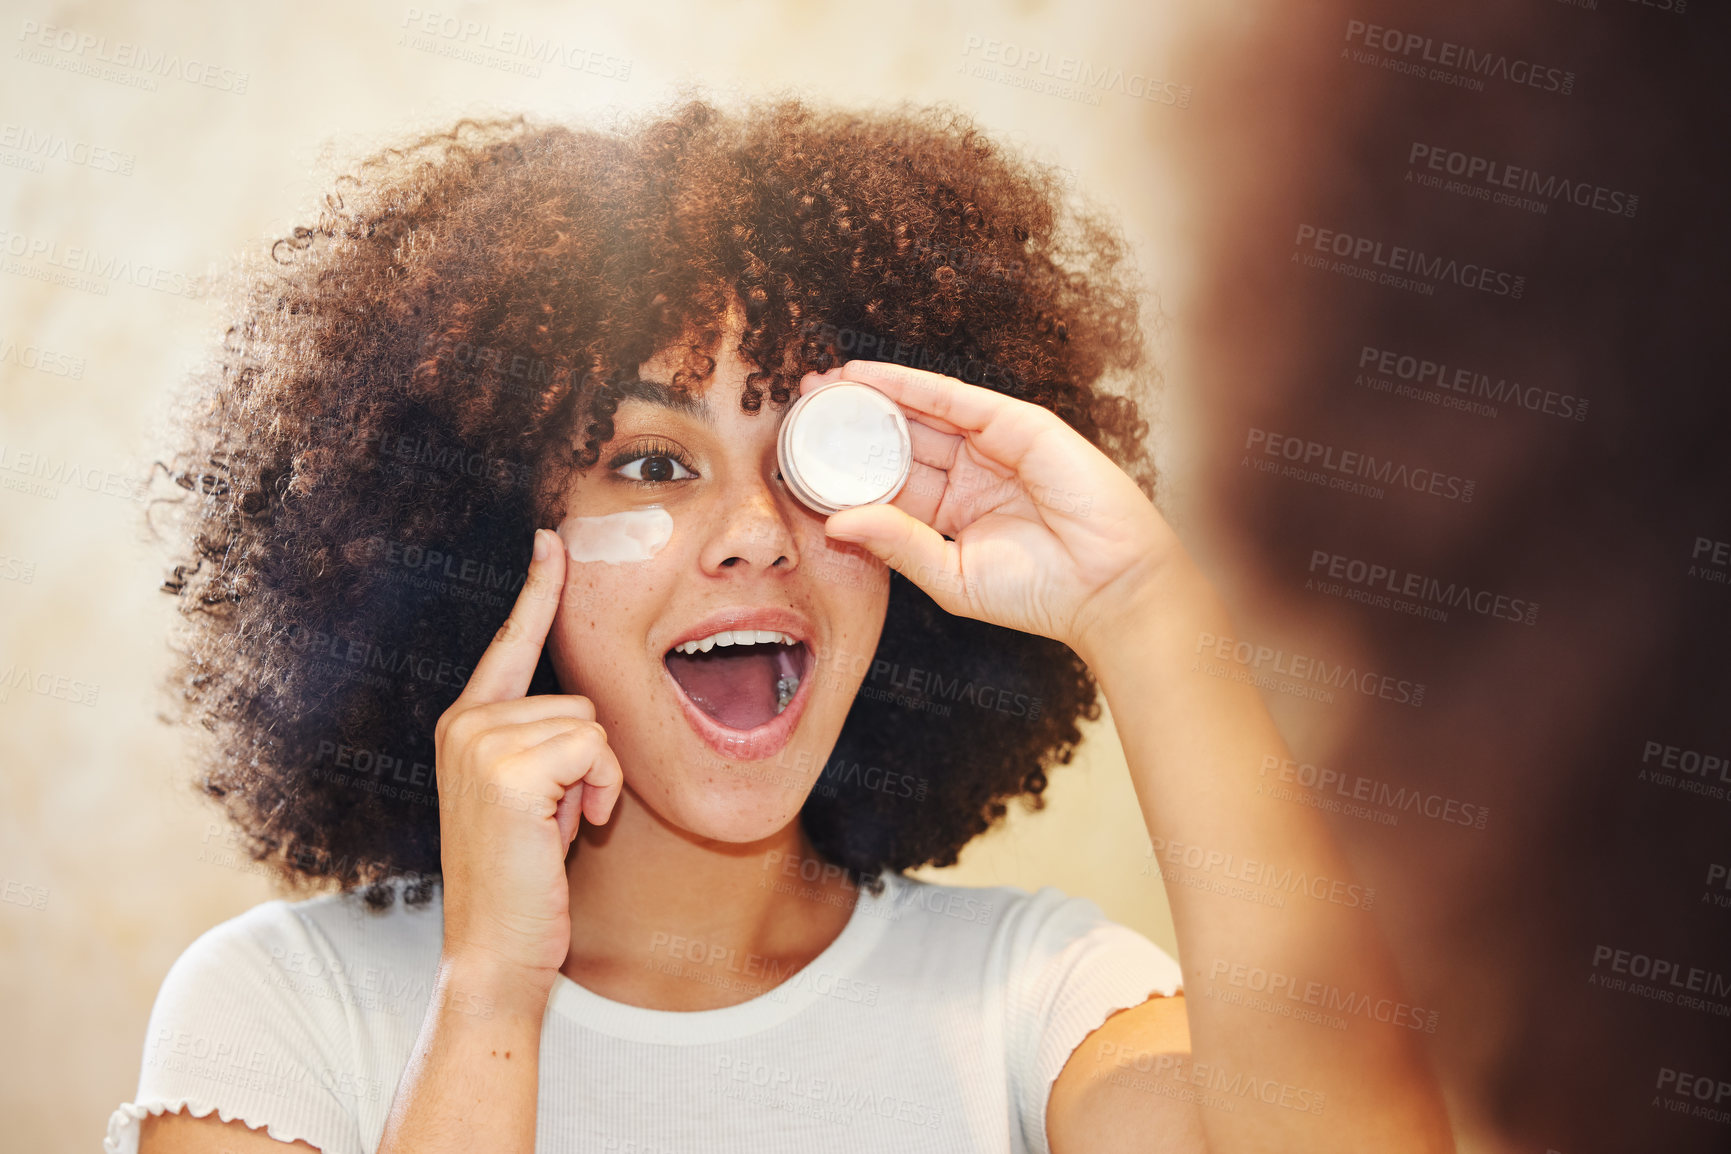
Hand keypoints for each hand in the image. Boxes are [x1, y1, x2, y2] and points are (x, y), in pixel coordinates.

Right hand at [433, 529, 624, 983]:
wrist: (496, 949)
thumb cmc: (524, 878)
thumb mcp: (535, 797)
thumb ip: (546, 745)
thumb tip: (588, 713)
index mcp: (468, 724)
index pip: (511, 642)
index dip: (537, 589)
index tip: (552, 539)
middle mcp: (465, 723)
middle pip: (583, 695)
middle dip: (594, 759)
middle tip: (559, 816)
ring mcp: (480, 742)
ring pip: (594, 723)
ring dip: (600, 780)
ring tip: (558, 827)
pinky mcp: (506, 769)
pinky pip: (597, 749)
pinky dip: (602, 791)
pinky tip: (567, 831)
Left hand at [803, 360, 1180, 658]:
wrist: (1110, 589)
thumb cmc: (1041, 595)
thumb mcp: (950, 576)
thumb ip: (895, 544)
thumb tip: (834, 522)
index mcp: (953, 513)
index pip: (889, 482)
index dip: (844, 467)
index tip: (798, 455)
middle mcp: (970, 475)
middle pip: (898, 440)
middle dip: (850, 422)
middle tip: (799, 404)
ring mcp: (994, 448)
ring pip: (920, 413)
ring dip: (870, 395)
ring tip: (821, 384)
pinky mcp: (1018, 426)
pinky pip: (955, 400)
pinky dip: (911, 385)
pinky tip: (867, 376)